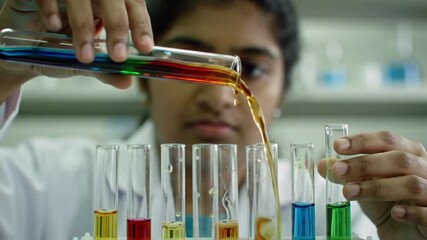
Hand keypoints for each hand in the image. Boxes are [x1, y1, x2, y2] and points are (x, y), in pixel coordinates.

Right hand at [0, 0, 152, 96]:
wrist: (19, 48)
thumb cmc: (55, 47)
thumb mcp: (84, 61)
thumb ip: (105, 70)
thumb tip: (127, 82)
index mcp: (107, 4)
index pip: (133, 6)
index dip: (141, 25)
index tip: (145, 47)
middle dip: (118, 27)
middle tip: (119, 56)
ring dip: (84, 26)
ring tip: (84, 55)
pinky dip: (50, 8)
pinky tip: (53, 27)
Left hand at [318, 131, 426, 238]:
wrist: (404, 232)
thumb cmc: (388, 202)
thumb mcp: (363, 184)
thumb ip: (346, 173)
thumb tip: (324, 164)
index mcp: (408, 154)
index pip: (387, 140)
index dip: (362, 141)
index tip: (338, 145)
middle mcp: (424, 169)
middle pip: (399, 159)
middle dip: (365, 163)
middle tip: (339, 170)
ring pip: (412, 184)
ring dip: (377, 187)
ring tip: (350, 192)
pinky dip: (411, 212)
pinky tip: (395, 213)